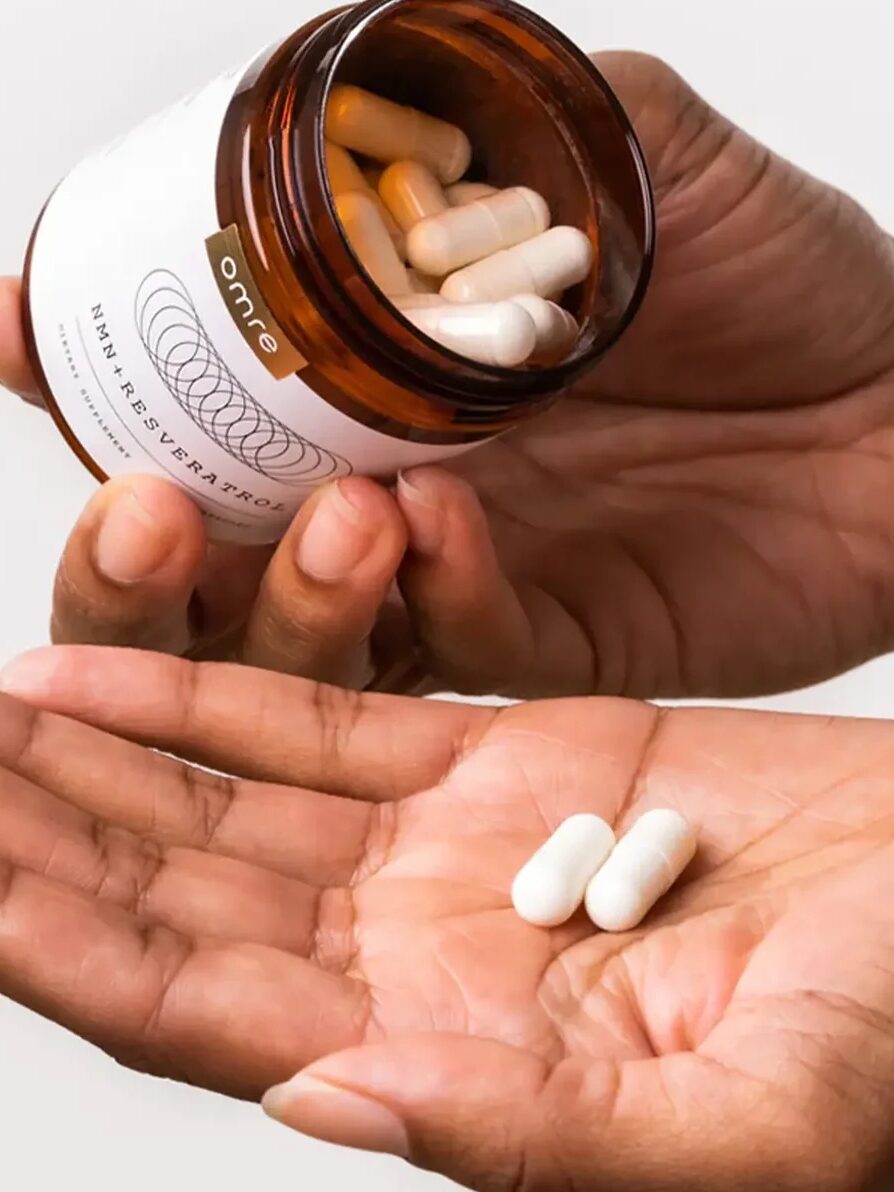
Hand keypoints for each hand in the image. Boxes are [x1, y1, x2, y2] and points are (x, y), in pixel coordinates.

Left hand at [1, 647, 892, 1189]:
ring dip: (103, 754)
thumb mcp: (743, 1126)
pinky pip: (323, 718)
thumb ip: (534, 1139)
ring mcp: (447, 847)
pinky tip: (108, 663)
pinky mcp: (500, 753)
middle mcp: (415, 957)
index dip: (69, 944)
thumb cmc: (889, 1031)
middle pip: (181, 895)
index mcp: (448, 1061)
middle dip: (49, 835)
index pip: (202, 1009)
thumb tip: (328, 1103)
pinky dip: (215, 688)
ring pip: (228, 799)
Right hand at [7, 53, 893, 698]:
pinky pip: (453, 651)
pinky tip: (443, 539)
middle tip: (149, 498)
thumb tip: (365, 70)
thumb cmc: (784, 275)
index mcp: (379, 371)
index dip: (89, 367)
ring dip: (280, 591)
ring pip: (299, 637)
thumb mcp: (640, 151)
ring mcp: (461, 577)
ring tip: (345, 508)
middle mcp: (392, 482)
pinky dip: (432, 601)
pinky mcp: (547, 650)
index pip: (196, 390)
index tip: (23, 322)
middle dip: (137, 545)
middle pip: (205, 556)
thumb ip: (511, 113)